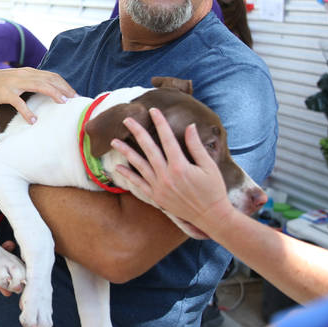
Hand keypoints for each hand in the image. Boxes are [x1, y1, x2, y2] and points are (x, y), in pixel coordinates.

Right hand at [0, 68, 74, 123]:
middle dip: (64, 88)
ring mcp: (14, 84)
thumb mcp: (16, 79)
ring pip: (39, 86)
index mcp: (27, 71)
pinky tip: (33, 121)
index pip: (51, 75)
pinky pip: (19, 103)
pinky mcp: (5, 93)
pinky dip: (27, 112)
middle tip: (75, 99)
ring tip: (63, 104)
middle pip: (49, 79)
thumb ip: (30, 82)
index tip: (73, 94)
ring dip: (53, 94)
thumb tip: (44, 90)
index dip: (64, 84)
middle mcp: (23, 75)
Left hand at [110, 106, 234, 235]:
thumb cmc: (213, 189)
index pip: (167, 138)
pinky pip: (138, 184)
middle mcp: (166, 175)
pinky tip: (117, 166)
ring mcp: (159, 187)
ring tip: (114, 141)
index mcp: (180, 165)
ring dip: (125, 151)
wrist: (210, 216)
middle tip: (126, 119)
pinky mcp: (156, 197)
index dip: (159, 123)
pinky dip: (127, 175)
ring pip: (138, 165)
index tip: (153, 110)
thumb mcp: (209, 166)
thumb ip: (196, 146)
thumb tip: (190, 126)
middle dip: (136, 132)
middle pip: (148, 148)